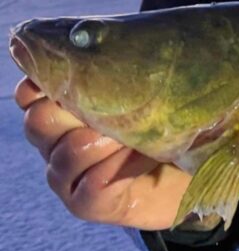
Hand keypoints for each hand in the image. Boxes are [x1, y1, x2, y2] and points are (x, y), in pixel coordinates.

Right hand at [16, 77, 190, 230]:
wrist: (195, 172)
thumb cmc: (173, 123)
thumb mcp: (152, 91)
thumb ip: (126, 73)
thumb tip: (112, 45)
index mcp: (63, 112)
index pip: (31, 94)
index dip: (41, 83)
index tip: (75, 73)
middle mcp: (56, 144)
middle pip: (39, 121)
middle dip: (77, 110)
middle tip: (121, 107)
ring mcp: (67, 178)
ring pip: (67, 153)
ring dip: (107, 140)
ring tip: (140, 135)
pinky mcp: (87, 205)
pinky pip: (92, 185)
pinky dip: (121, 168)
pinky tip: (146, 157)